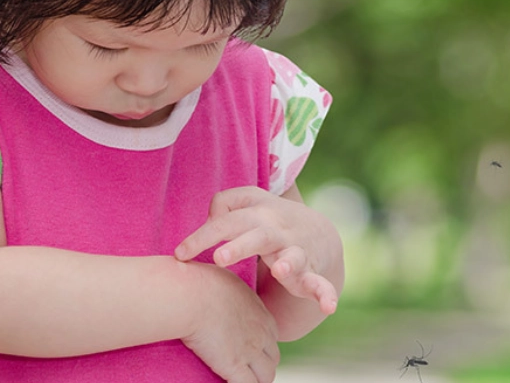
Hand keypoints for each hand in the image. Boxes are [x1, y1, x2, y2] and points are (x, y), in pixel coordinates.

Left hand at [175, 186, 339, 314]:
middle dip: (241, 245)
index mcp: (259, 213)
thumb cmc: (269, 220)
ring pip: (293, 256)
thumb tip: (209, 220)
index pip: (228, 219)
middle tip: (219, 257)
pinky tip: (328, 307)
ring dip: (289, 263)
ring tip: (282, 269)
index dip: (203, 236)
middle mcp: (278, 230)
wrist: (318, 232)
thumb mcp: (249, 203)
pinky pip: (320, 284)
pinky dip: (325, 293)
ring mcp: (297, 251)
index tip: (180, 255)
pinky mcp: (311, 273)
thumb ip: (225, 204)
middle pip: (258, 234)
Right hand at [183, 263, 279, 382]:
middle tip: (247, 370)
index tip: (250, 349)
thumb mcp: (226, 281)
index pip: (271, 335)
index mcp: (260, 312)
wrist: (192, 295)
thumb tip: (221, 290)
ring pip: (266, 376)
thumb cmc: (201, 283)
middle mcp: (261, 332)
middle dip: (263, 365)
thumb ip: (231, 292)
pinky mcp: (235, 366)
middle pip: (273, 357)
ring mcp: (251, 350)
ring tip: (242, 381)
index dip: (262, 345)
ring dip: (256, 380)